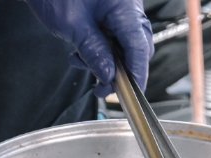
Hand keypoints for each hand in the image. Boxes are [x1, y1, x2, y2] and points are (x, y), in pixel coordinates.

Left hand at [25, 0, 152, 96]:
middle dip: (121, 70)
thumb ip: (94, 51)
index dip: (136, 73)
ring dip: (106, 61)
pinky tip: (81, 52)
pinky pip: (112, 36)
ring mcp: (119, 7)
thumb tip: (109, 76)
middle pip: (136, 46)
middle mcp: (127, 5)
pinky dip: (99, 49)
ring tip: (83, 64)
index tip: (131, 95)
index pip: (139, 46)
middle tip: (104, 88)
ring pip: (124, 43)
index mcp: (124, 5)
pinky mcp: (108, 11)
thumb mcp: (71, 24)